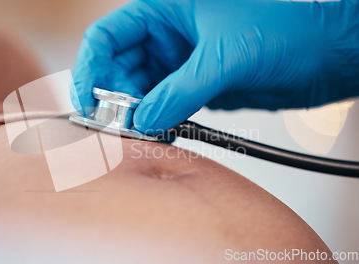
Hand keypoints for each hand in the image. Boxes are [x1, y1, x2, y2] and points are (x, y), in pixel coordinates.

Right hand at [71, 0, 358, 132]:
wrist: (328, 56)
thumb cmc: (289, 30)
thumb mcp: (225, 57)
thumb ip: (180, 91)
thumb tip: (143, 120)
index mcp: (166, 8)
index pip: (109, 35)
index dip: (90, 67)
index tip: (85, 99)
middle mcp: (168, 35)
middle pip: (118, 67)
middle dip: (112, 96)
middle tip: (114, 125)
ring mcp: (180, 62)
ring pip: (138, 90)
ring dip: (133, 113)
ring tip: (136, 133)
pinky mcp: (194, 86)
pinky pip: (162, 105)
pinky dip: (155, 121)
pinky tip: (155, 132)